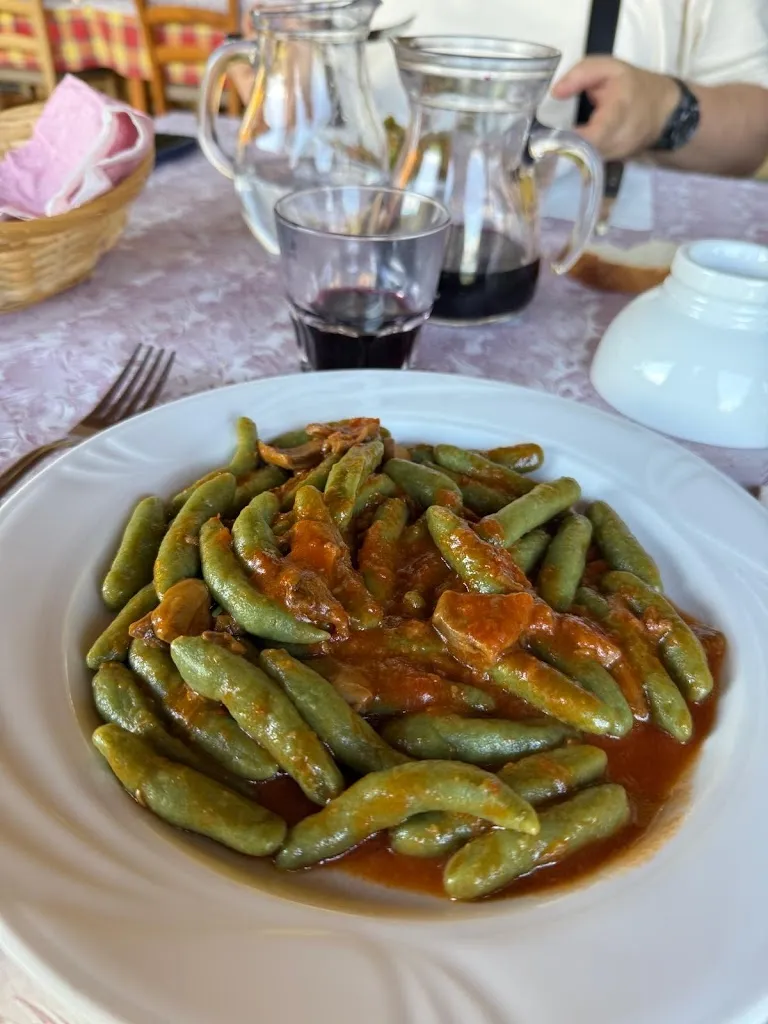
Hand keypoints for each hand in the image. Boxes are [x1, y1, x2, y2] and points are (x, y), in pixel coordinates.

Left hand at [552, 57, 681, 159]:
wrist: (663, 110)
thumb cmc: (633, 86)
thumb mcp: (609, 68)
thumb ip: (581, 74)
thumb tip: (555, 93)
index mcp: (617, 114)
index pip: (591, 137)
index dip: (568, 140)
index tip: (549, 136)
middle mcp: (617, 142)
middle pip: (581, 153)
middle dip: (561, 148)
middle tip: (544, 140)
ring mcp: (615, 157)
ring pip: (583, 161)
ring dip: (568, 153)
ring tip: (555, 142)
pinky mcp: (611, 164)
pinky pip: (588, 164)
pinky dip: (577, 157)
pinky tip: (569, 147)